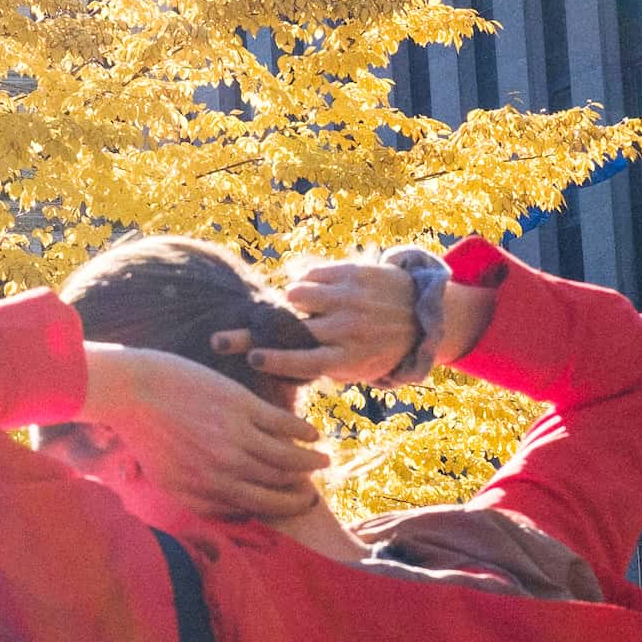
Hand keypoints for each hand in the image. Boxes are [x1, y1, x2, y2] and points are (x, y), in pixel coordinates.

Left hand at [81, 343, 329, 518]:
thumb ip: (201, 500)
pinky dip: (302, 432)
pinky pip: (283, 426)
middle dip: (299, 494)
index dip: (281, 508)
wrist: (133, 390)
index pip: (255, 508)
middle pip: (276, 488)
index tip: (294, 504)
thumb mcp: (168, 479)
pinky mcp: (242, 406)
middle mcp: (224, 469)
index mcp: (206, 490)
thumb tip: (233, 514)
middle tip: (313, 491)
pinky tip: (312, 433)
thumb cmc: (147, 434)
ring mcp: (235, 437)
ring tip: (323, 461)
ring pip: (286, 459)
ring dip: (310, 462)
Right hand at [212, 261, 418, 386]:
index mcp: (348, 358)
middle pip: (290, 329)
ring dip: (290, 300)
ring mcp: (350, 299)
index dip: (275, 361)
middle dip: (251, 334)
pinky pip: (309, 275)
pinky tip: (314, 290)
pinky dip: (304, 282)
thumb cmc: (377, 349)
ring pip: (296, 294)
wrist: (422, 316)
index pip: (304, 363)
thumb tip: (270, 366)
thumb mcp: (354, 368)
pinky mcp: (352, 273)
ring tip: (297, 305)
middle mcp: (347, 329)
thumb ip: (319, 366)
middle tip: (219, 339)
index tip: (252, 358)